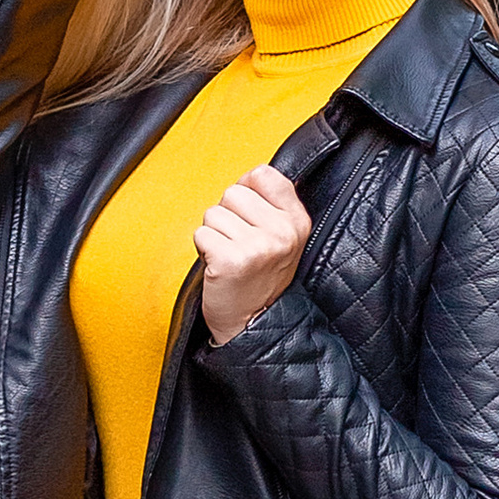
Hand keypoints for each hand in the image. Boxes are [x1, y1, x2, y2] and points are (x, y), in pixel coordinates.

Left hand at [196, 165, 310, 342]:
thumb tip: (252, 174)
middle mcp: (282, 232)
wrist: (252, 324)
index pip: (262, 174)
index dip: (247, 192)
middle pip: (233, 192)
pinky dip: (203, 251)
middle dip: (227, 217)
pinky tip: (219, 267)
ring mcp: (257, 246)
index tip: (249, 218)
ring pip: (213, 214)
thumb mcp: (282, 238)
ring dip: (214, 236)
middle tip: (238, 246)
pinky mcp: (231, 260)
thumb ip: (272, 204)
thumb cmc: (259, 278)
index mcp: (297, 221)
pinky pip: (201, 234)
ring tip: (230, 257)